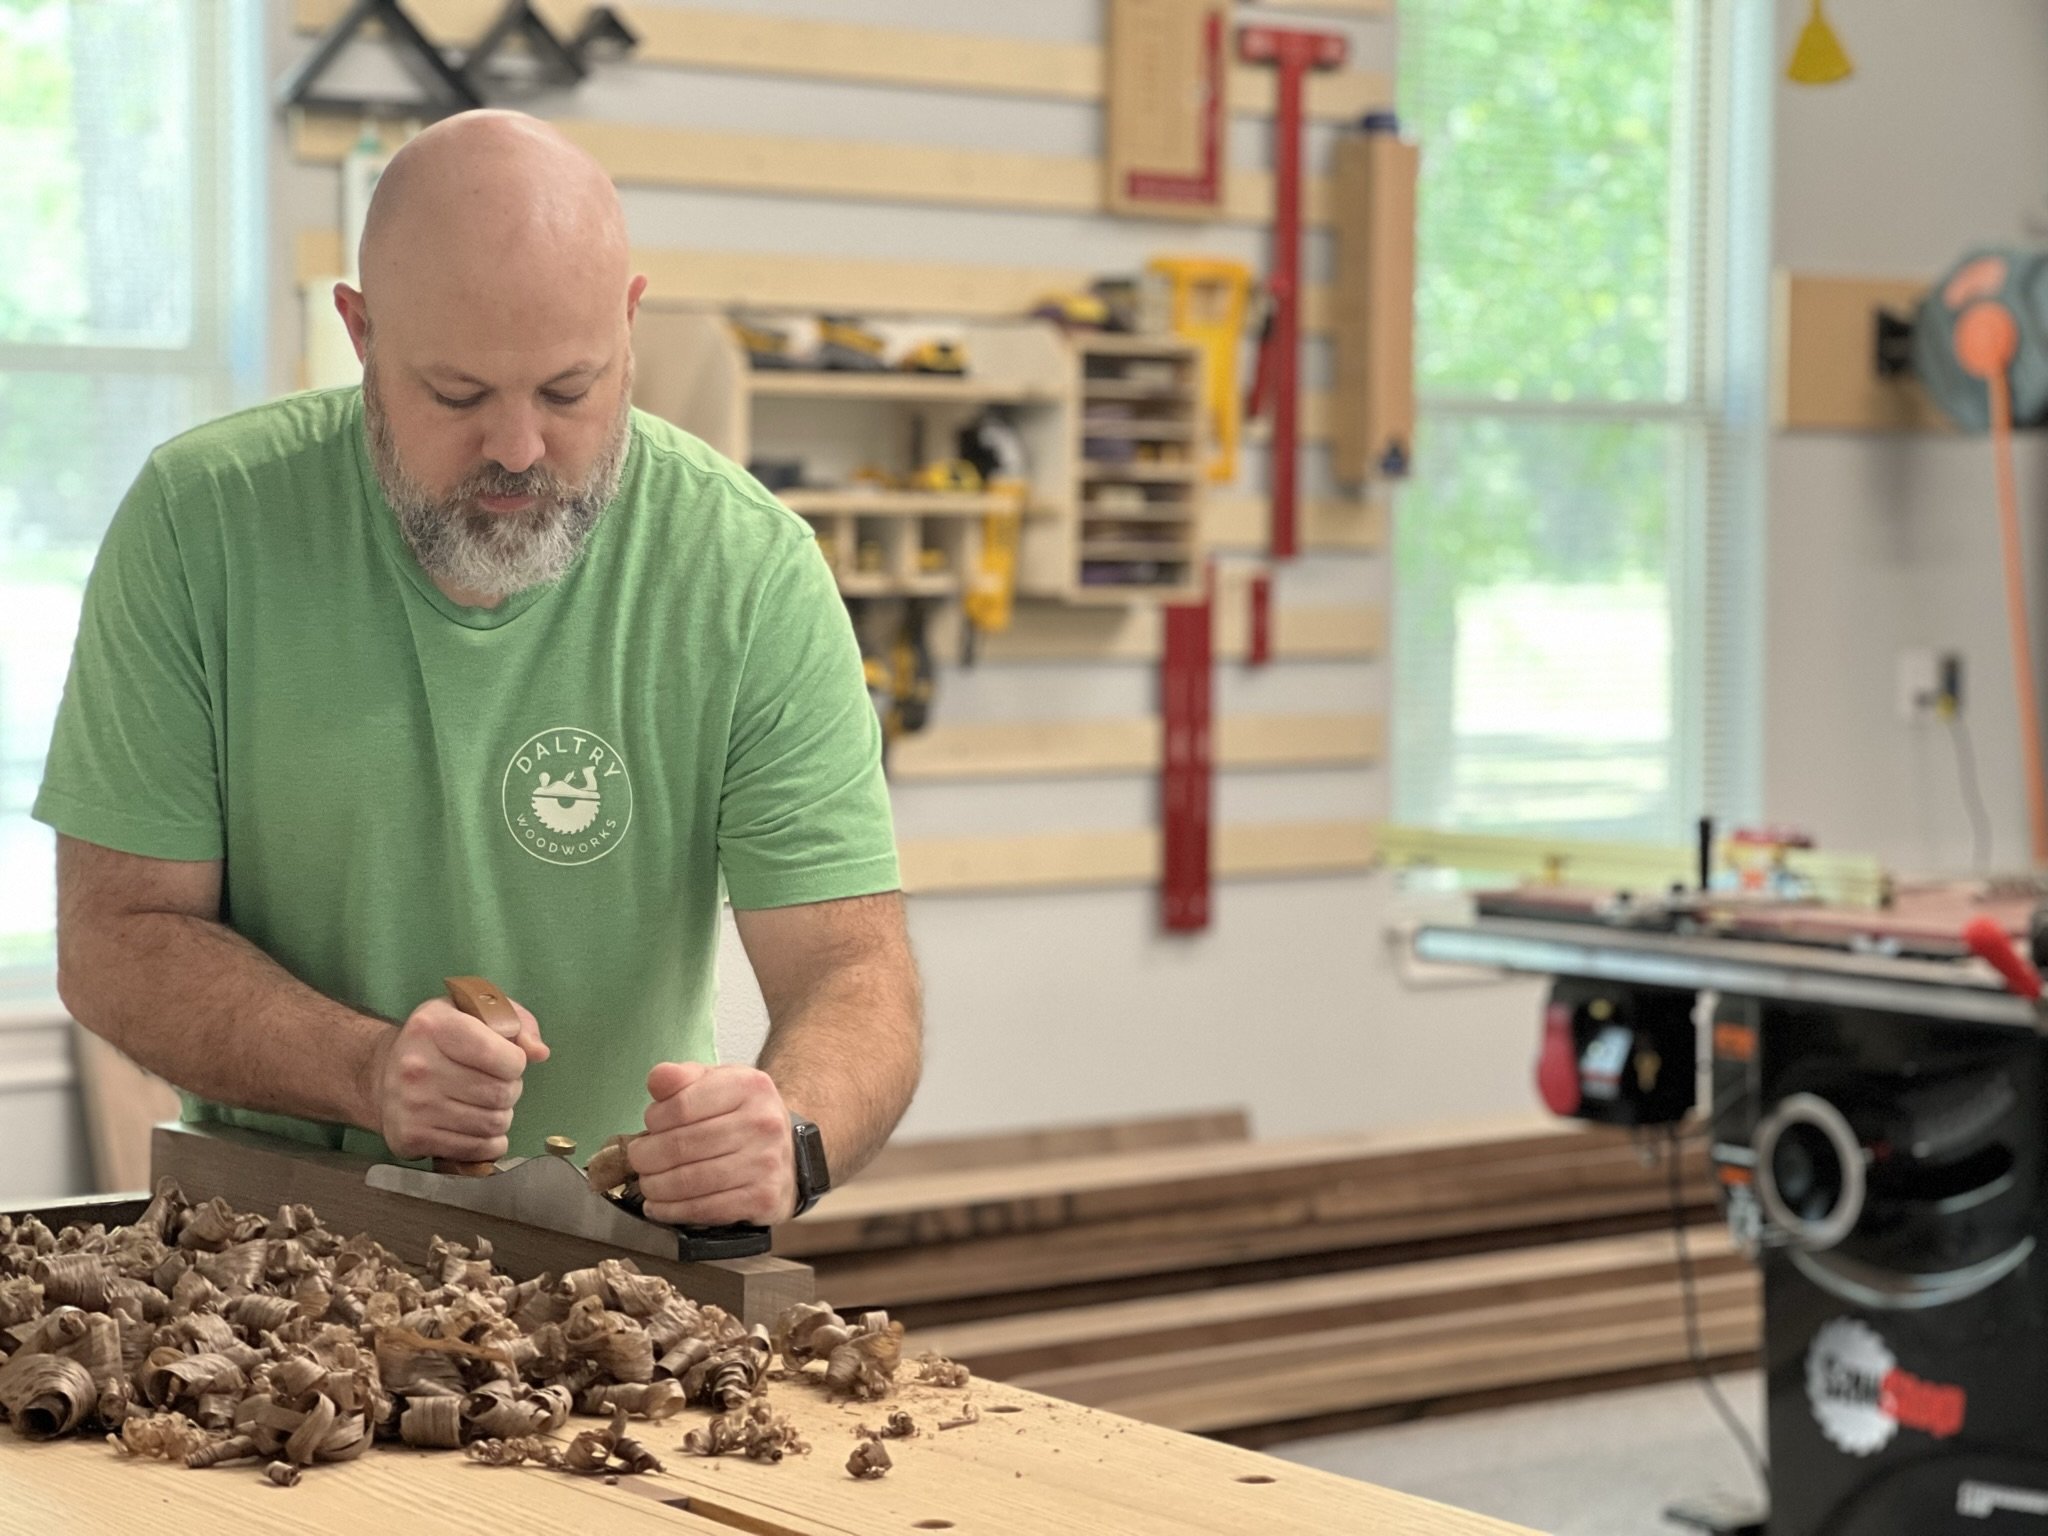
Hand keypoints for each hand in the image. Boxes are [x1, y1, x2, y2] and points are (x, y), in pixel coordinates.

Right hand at [372, 993, 548, 1161]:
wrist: (381, 1073)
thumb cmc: (439, 1039)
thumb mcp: (474, 1011)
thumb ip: (516, 1021)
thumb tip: (539, 1053)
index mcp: (434, 1026)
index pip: (503, 1057)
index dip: (516, 1061)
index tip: (506, 1060)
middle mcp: (417, 1066)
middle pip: (501, 1093)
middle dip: (510, 1090)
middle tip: (496, 1084)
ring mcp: (411, 1106)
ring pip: (492, 1124)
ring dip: (500, 1116)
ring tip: (485, 1103)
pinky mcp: (409, 1138)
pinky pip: (475, 1149)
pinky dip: (488, 1142)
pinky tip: (478, 1127)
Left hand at [629, 1062, 796, 1225]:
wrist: (789, 1153)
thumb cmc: (743, 1116)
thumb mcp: (717, 1084)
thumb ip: (683, 1078)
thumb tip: (657, 1079)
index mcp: (749, 1086)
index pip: (682, 1105)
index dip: (654, 1120)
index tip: (648, 1127)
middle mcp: (762, 1123)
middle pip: (682, 1145)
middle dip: (646, 1157)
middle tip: (638, 1160)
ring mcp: (765, 1163)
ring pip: (690, 1181)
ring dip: (655, 1187)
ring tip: (647, 1184)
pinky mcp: (763, 1198)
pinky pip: (705, 1209)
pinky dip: (673, 1211)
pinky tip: (660, 1206)